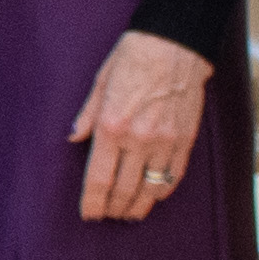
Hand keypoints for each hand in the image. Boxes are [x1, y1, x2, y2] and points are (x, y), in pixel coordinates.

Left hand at [69, 30, 211, 221]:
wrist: (176, 43)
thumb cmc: (134, 57)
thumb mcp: (100, 82)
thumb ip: (87, 115)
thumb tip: (73, 138)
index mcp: (111, 126)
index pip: (99, 179)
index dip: (92, 202)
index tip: (88, 214)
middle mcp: (138, 139)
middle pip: (123, 190)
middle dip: (113, 208)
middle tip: (107, 215)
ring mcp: (165, 142)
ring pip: (150, 189)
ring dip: (138, 206)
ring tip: (129, 213)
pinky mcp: (185, 139)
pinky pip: (173, 175)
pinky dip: (162, 190)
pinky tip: (153, 194)